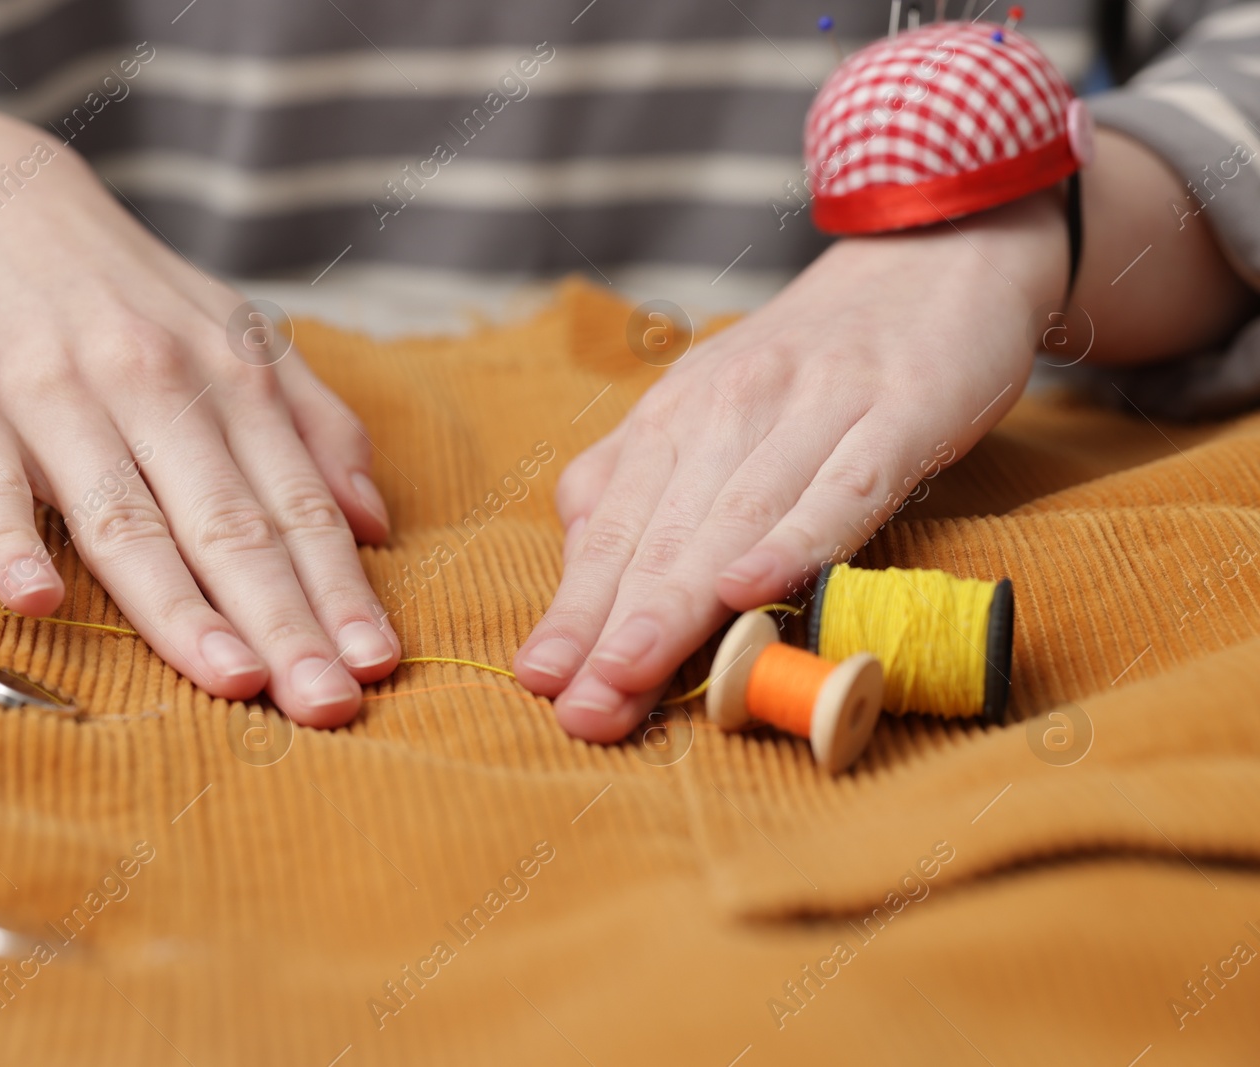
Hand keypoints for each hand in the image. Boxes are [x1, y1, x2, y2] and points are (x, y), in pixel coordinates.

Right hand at [0, 77, 398, 724]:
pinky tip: (39, 602)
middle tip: (328, 704)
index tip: (376, 664)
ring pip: (126, 515)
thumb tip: (377, 524)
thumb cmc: (134, 295)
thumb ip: (313, 425)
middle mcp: (155, 383)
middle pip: (227, 523)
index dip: (340, 587)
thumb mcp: (239, 333)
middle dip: (284, 619)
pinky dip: (10, 539)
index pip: (296, 504)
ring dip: (178, 603)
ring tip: (232, 677)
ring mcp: (57, 392)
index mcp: (231, 375)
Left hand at [511, 192, 1067, 741]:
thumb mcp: (706, 403)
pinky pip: (842, 487)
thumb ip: (640, 476)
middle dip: (612, 627)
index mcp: (675, 413)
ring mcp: (815, 406)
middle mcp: (729, 406)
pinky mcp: (900, 411)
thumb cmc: (809, 360)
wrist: (932, 256)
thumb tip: (577, 557)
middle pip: (663, 533)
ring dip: (677, 603)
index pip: (614, 525)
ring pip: (733, 518)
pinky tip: (750, 590)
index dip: (576, 607)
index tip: (541, 680)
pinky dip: (795, 540)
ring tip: (629, 675)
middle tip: (579, 708)